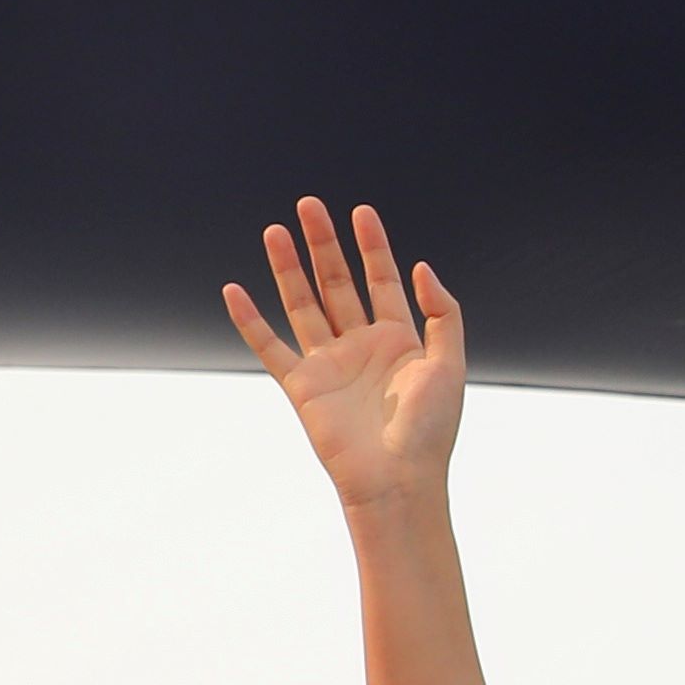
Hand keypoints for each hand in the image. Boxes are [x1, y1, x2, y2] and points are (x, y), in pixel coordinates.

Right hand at [225, 196, 464, 516]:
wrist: (397, 480)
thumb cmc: (430, 430)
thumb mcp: (450, 364)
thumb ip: (443, 313)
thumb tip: (422, 267)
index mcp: (398, 340)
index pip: (382, 280)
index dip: (372, 246)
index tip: (361, 212)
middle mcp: (360, 346)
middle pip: (336, 283)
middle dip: (323, 244)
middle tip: (308, 205)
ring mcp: (328, 364)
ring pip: (303, 305)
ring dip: (288, 269)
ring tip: (275, 231)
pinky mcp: (301, 387)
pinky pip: (270, 347)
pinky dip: (250, 320)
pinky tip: (234, 291)